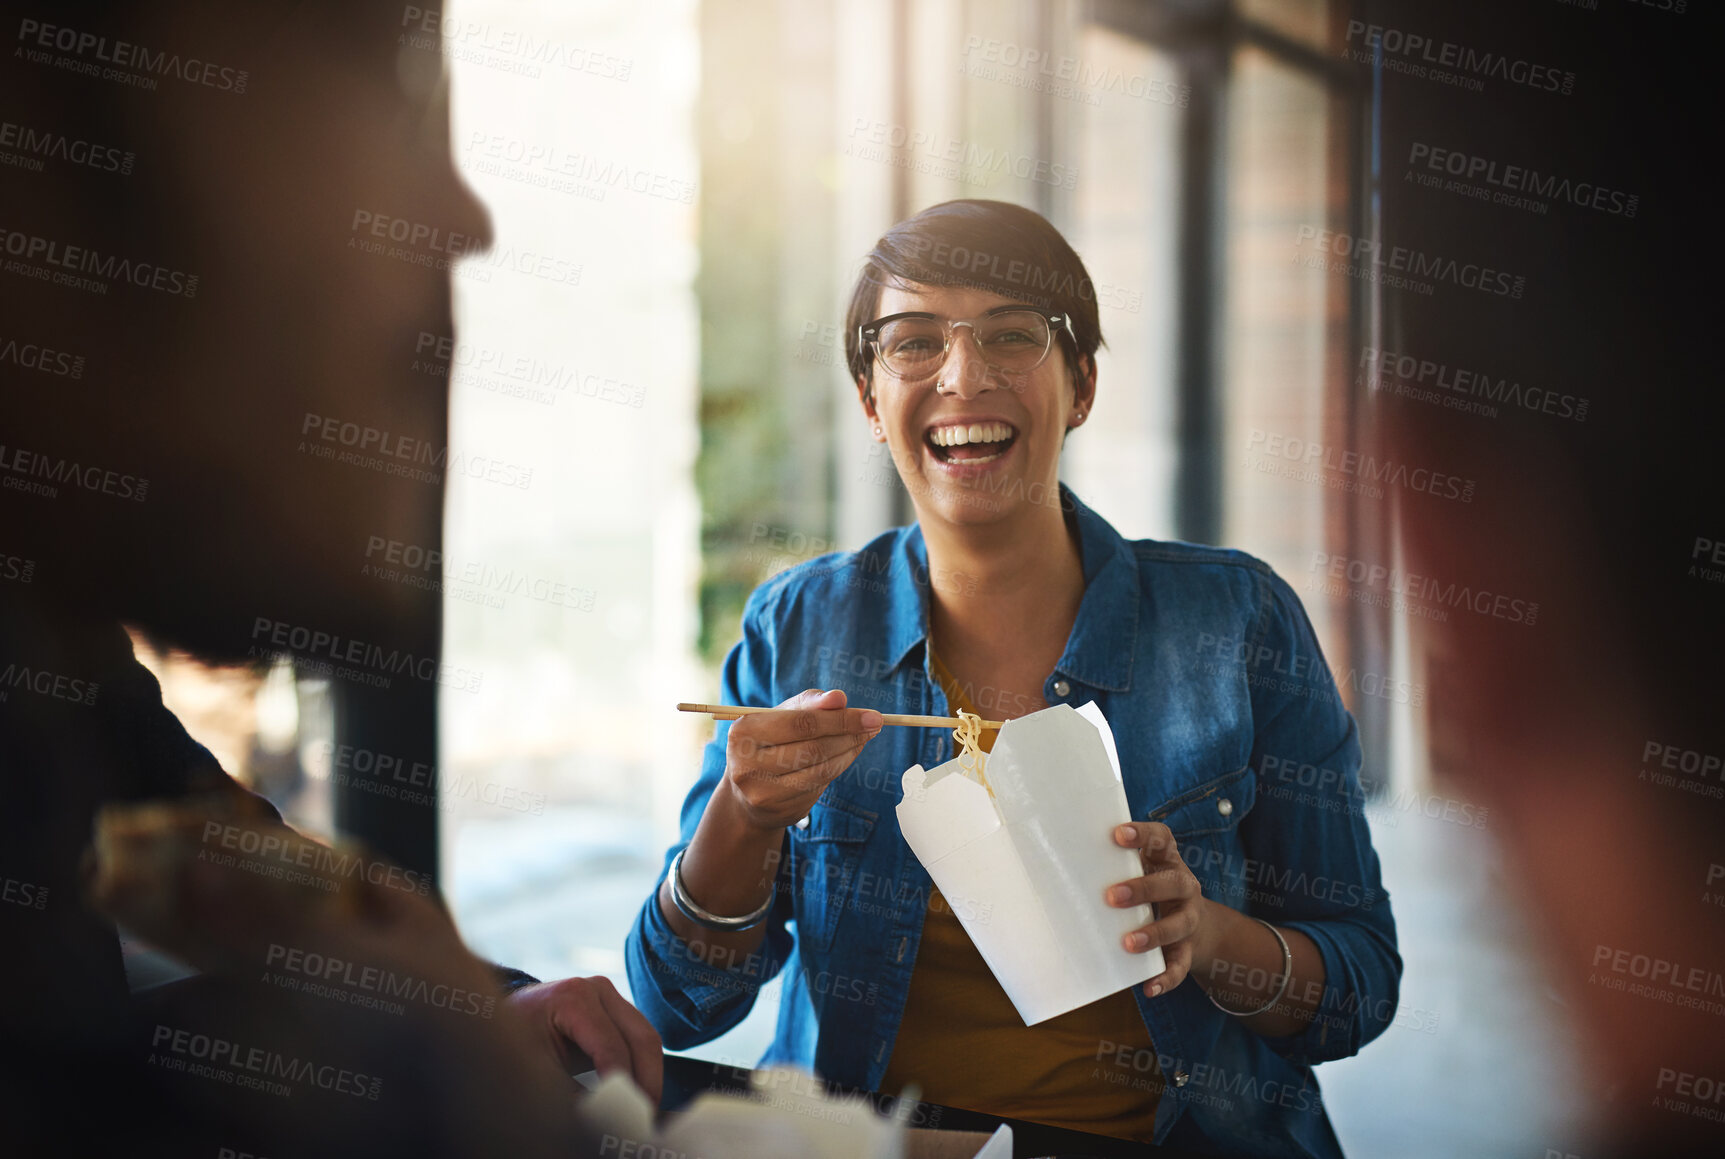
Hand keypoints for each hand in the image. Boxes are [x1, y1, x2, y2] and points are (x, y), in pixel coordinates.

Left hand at [507, 976, 663, 1103]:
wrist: (511, 1015)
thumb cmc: (517, 1040)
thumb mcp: (536, 1068)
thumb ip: (570, 1093)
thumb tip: (603, 1118)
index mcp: (573, 998)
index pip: (611, 1047)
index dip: (622, 1085)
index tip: (625, 1115)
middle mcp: (598, 989)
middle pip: (641, 1038)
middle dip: (647, 1081)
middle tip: (645, 1115)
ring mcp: (611, 996)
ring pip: (648, 1039)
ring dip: (649, 1075)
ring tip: (643, 1107)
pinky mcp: (617, 1008)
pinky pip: (640, 1039)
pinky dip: (643, 1066)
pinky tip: (637, 1091)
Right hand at [720, 689, 881, 830]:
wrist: (747, 791)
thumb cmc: (768, 742)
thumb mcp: (782, 715)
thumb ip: (810, 704)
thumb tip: (839, 697)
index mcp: (744, 732)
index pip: (801, 723)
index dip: (840, 719)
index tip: (871, 716)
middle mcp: (746, 764)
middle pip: (813, 747)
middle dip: (849, 734)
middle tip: (874, 725)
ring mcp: (762, 791)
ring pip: (820, 768)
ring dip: (849, 751)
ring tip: (864, 737)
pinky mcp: (778, 810)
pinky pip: (820, 784)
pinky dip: (839, 766)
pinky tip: (848, 754)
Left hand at [1106, 821, 1206, 997]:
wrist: (1199, 927)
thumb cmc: (1152, 889)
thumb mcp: (1141, 870)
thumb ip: (1110, 865)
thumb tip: (1053, 861)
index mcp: (1168, 861)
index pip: (1162, 839)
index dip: (1142, 834)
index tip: (1117, 834)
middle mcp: (1184, 886)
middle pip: (1172, 882)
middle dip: (1143, 888)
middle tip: (1112, 896)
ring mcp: (1189, 918)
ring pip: (1178, 924)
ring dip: (1154, 934)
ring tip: (1128, 943)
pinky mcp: (1188, 949)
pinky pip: (1180, 965)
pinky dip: (1166, 977)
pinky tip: (1149, 987)